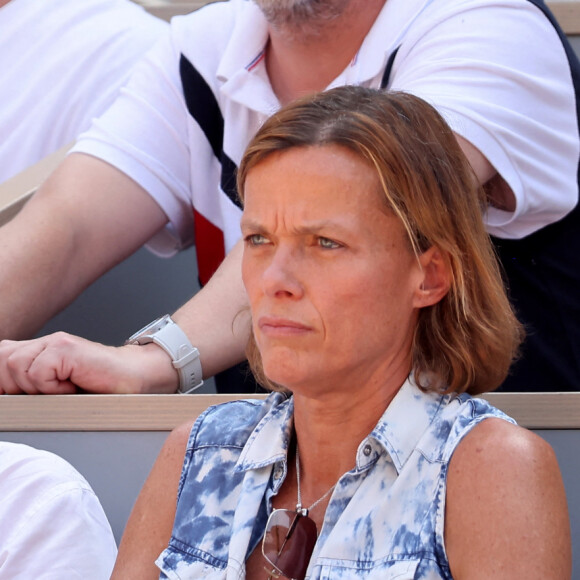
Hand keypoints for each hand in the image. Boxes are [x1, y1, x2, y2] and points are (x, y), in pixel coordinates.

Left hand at [0, 332, 178, 394]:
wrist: (136, 376)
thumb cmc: (102, 387)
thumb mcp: (58, 388)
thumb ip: (31, 383)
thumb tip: (6, 395)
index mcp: (38, 350)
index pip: (0, 359)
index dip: (3, 382)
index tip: (21, 396)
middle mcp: (44, 342)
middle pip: (1, 361)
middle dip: (15, 386)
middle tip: (48, 394)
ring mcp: (55, 342)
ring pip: (15, 367)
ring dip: (37, 387)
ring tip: (64, 388)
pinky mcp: (66, 348)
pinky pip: (38, 373)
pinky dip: (53, 387)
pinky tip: (73, 385)